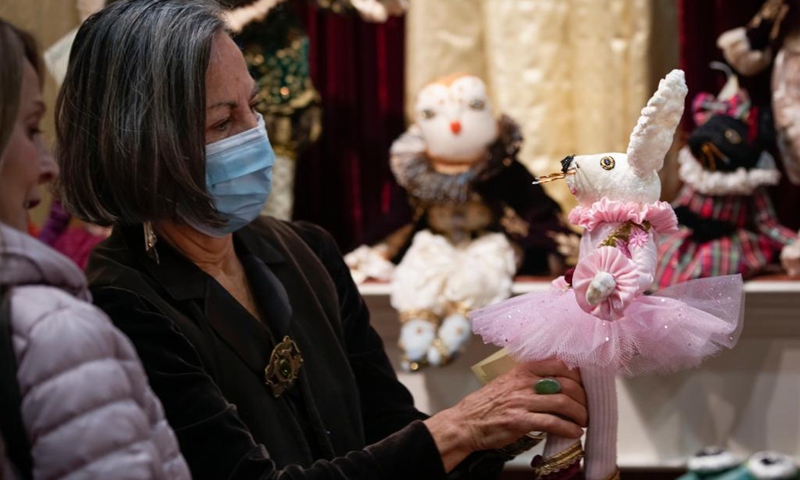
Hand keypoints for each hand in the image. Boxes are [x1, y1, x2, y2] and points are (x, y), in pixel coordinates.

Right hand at [423, 359, 586, 471]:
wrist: (466, 422)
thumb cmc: (488, 403)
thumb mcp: (508, 381)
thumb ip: (530, 378)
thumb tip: (557, 382)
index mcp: (523, 369)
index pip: (559, 364)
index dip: (578, 375)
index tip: (585, 385)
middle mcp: (524, 382)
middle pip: (566, 384)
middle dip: (583, 398)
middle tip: (587, 408)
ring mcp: (522, 401)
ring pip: (563, 403)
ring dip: (580, 414)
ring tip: (584, 422)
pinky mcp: (520, 421)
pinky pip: (552, 423)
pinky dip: (569, 429)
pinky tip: (575, 433)